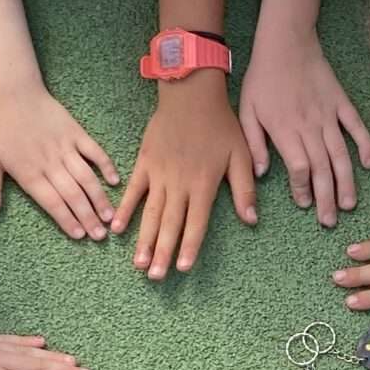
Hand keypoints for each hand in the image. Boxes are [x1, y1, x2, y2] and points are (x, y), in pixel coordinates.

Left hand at [0, 83, 119, 242]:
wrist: (15, 94)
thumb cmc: (0, 129)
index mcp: (29, 173)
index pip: (51, 202)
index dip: (66, 219)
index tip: (79, 236)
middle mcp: (50, 163)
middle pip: (72, 195)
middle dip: (88, 217)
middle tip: (100, 235)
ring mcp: (65, 147)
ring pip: (86, 177)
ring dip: (99, 198)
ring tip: (110, 216)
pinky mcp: (76, 133)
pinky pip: (94, 151)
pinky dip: (106, 165)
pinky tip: (115, 182)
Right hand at [113, 77, 257, 278]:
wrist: (190, 93)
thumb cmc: (220, 123)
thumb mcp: (241, 155)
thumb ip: (245, 189)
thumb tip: (251, 220)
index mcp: (204, 184)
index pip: (196, 223)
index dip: (189, 247)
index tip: (183, 268)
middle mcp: (179, 183)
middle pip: (170, 224)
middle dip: (162, 253)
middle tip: (154, 277)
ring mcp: (158, 174)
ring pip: (150, 213)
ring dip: (143, 240)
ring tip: (137, 264)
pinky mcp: (144, 163)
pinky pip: (132, 191)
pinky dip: (124, 210)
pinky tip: (117, 228)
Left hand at [239, 29, 369, 227]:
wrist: (285, 43)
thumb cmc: (262, 78)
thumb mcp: (246, 111)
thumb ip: (254, 144)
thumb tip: (263, 173)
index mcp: (285, 131)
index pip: (300, 169)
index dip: (304, 190)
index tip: (304, 205)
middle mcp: (310, 127)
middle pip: (322, 169)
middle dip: (327, 198)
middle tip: (331, 222)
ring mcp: (329, 115)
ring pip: (341, 155)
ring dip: (347, 182)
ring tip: (350, 204)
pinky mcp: (341, 103)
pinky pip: (357, 128)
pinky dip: (365, 146)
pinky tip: (368, 164)